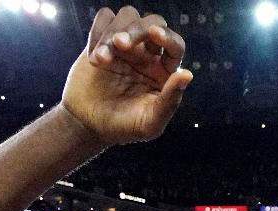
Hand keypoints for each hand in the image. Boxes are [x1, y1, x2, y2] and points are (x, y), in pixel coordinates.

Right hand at [61, 7, 192, 145]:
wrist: (89, 125)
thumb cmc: (123, 127)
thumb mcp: (149, 123)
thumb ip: (170, 101)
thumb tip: (187, 74)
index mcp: (164, 71)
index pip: (176, 45)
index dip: (168, 37)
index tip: (154, 34)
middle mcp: (148, 54)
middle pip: (152, 22)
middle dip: (137, 29)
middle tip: (120, 44)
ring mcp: (126, 45)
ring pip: (128, 16)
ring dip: (113, 32)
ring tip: (102, 60)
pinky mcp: (102, 40)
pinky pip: (104, 18)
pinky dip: (98, 31)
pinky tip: (94, 56)